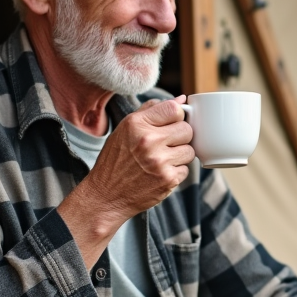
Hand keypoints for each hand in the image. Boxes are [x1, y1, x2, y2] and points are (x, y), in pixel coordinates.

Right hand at [59, 97, 194, 264]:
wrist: (106, 195)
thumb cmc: (116, 160)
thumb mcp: (125, 129)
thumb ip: (152, 111)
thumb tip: (181, 100)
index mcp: (137, 124)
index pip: (174, 109)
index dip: (177, 116)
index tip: (172, 123)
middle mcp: (148, 141)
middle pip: (187, 129)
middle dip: (180, 136)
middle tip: (167, 144)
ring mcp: (160, 161)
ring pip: (190, 150)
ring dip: (180, 155)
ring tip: (163, 159)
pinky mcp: (168, 180)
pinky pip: (186, 169)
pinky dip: (176, 171)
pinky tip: (161, 172)